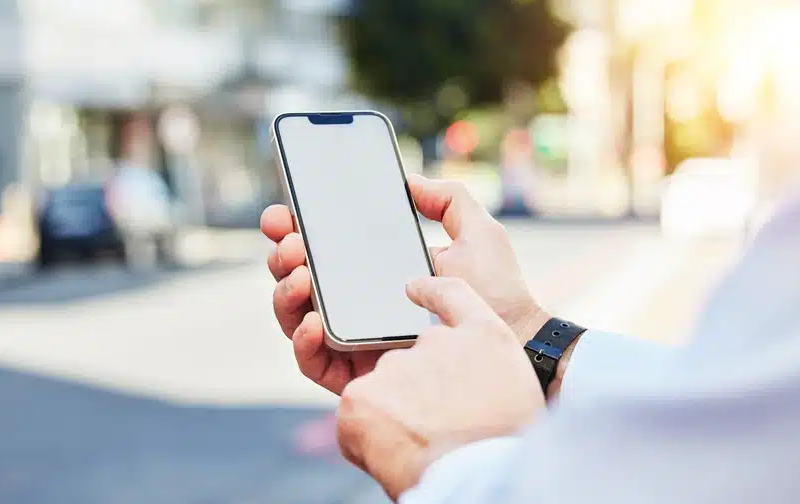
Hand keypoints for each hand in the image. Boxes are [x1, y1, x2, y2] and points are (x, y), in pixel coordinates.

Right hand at [260, 174, 544, 393]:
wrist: (517, 339)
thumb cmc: (497, 291)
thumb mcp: (476, 233)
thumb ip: (447, 199)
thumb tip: (408, 180)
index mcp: (373, 269)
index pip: (320, 247)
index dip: (291, 229)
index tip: (283, 213)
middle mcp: (356, 302)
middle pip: (296, 279)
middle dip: (282, 254)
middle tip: (292, 241)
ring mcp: (353, 339)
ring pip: (294, 317)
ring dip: (285, 293)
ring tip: (301, 275)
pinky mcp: (357, 374)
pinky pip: (312, 362)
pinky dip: (303, 342)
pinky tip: (314, 322)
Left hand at [336, 276, 544, 499]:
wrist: (480, 474)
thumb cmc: (508, 443)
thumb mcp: (522, 389)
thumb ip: (486, 370)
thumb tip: (462, 380)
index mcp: (482, 336)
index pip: (452, 296)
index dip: (431, 291)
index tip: (415, 289)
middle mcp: (435, 341)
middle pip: (415, 361)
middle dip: (419, 392)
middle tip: (440, 429)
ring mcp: (395, 365)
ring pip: (386, 390)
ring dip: (397, 416)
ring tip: (424, 447)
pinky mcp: (360, 395)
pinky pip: (358, 416)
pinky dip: (370, 438)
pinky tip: (394, 455)